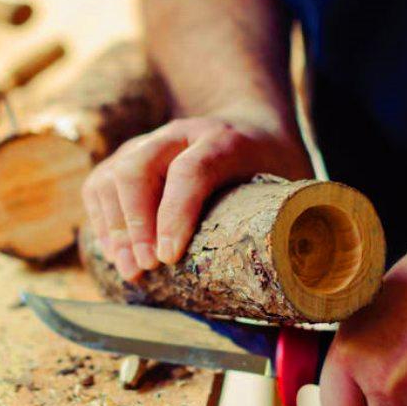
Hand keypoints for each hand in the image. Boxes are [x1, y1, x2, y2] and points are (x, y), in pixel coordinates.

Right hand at [80, 114, 312, 279]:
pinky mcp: (127, 158)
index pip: (192, 170)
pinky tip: (115, 252)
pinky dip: (101, 220)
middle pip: (138, 168)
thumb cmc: (271, 166)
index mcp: (227, 139)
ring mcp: (148, 143)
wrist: (248, 125)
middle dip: (135, 224)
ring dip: (114, 228)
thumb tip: (308, 279)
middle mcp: (180, 134)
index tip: (169, 256)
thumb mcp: (295, 185)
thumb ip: (300, 221)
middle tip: (147, 269)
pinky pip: (99, 185)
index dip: (176, 212)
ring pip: (112, 175)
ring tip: (130, 270)